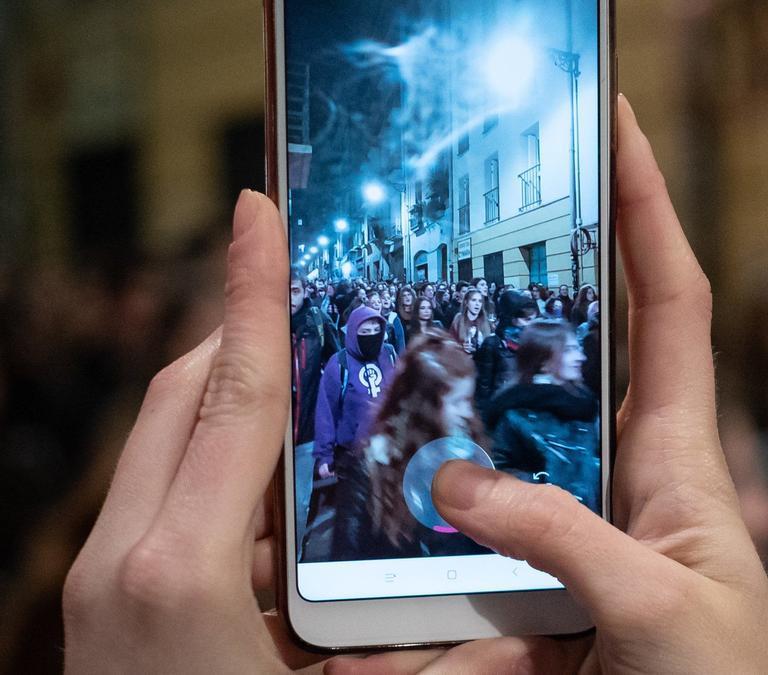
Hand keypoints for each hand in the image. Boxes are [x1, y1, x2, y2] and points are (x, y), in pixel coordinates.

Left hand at [61, 192, 439, 673]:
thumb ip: (451, 673)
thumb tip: (546, 640)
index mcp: (182, 576)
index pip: (230, 395)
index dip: (251, 295)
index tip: (259, 212)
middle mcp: (126, 561)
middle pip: (186, 397)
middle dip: (248, 331)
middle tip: (315, 290)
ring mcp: (104, 580)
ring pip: (170, 440)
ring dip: (235, 398)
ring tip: (315, 378)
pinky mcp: (109, 600)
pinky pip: (163, 491)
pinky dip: (220, 462)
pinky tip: (283, 486)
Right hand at [327, 97, 767, 672]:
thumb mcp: (659, 605)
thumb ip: (564, 540)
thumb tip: (458, 481)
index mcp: (683, 454)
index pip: (672, 301)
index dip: (649, 210)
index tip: (614, 130)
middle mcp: (633, 473)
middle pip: (589, 346)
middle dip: (545, 275)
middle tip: (478, 221)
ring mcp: (590, 521)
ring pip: (521, 434)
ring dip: (474, 396)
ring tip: (410, 346)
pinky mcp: (555, 578)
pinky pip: (490, 520)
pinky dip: (447, 501)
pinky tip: (396, 490)